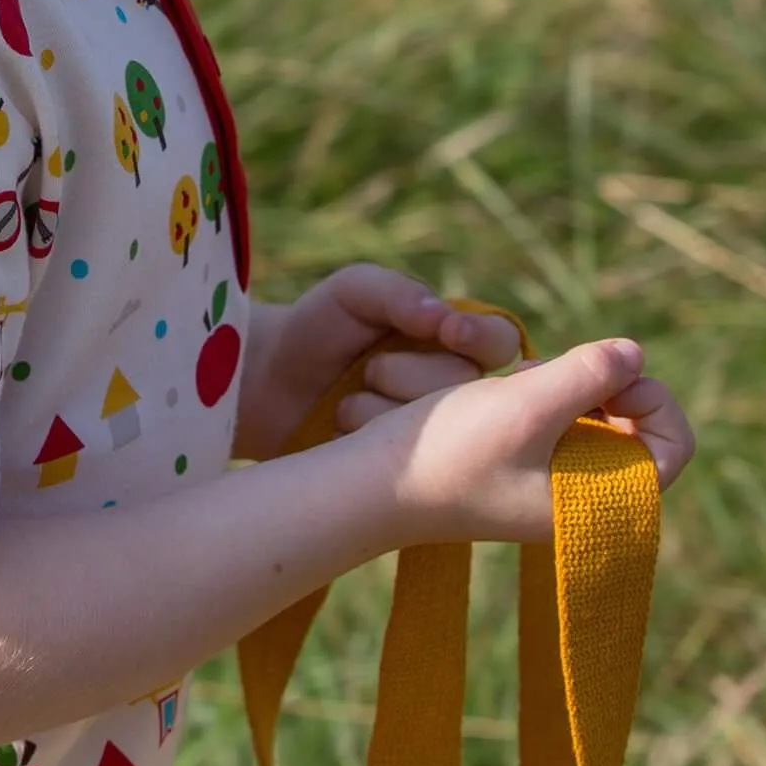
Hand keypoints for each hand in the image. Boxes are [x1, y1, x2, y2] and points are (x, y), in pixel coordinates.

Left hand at [233, 263, 523, 462]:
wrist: (266, 385)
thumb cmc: (316, 326)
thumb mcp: (352, 292)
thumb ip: (397, 293)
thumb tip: (445, 317)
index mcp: (452, 341)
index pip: (499, 340)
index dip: (482, 338)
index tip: (451, 334)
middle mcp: (455, 391)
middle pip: (475, 388)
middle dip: (419, 377)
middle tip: (371, 372)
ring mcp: (437, 438)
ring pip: (448, 430)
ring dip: (389, 413)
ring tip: (347, 405)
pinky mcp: (413, 474)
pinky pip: (418, 467)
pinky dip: (378, 447)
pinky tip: (348, 433)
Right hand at [361, 336, 697, 544]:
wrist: (377, 486)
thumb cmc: (454, 450)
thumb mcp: (527, 404)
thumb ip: (588, 375)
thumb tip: (633, 353)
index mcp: (608, 502)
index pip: (674, 442)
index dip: (648, 395)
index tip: (602, 376)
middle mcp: (590, 501)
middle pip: (634, 425)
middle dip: (598, 386)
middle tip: (549, 374)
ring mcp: (556, 489)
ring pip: (593, 420)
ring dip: (562, 388)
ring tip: (518, 385)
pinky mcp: (524, 475)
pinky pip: (558, 428)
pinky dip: (537, 402)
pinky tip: (499, 397)